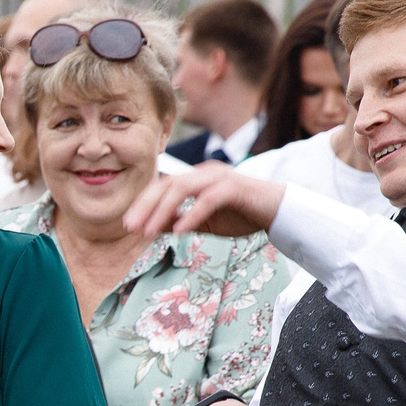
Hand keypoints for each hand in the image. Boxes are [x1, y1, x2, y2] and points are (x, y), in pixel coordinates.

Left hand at [123, 163, 286, 241]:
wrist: (277, 211)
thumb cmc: (241, 215)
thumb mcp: (204, 222)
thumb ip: (180, 221)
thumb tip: (153, 227)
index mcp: (196, 179)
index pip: (162, 187)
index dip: (142, 205)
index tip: (128, 225)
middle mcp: (204, 174)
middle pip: (167, 185)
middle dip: (145, 206)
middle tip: (130, 228)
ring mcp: (219, 178)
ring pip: (183, 188)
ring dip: (162, 210)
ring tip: (149, 231)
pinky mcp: (234, 187)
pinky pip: (208, 199)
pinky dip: (192, 214)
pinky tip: (181, 231)